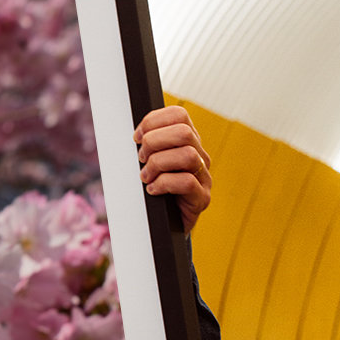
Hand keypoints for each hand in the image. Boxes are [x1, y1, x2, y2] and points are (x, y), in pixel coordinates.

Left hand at [134, 106, 211, 233]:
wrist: (164, 225)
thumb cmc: (153, 190)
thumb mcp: (148, 162)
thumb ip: (146, 145)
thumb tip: (134, 135)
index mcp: (187, 142)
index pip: (179, 115)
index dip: (153, 121)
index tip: (136, 137)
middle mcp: (200, 156)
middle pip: (184, 132)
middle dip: (154, 142)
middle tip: (141, 159)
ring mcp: (204, 178)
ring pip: (187, 155)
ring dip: (158, 164)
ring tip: (145, 177)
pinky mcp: (202, 198)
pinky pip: (187, 182)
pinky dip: (163, 184)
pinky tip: (152, 190)